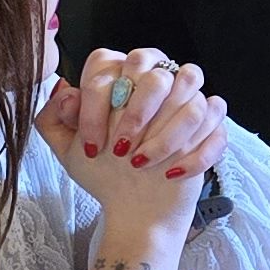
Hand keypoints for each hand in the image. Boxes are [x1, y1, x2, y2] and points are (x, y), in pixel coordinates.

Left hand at [33, 47, 228, 239]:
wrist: (137, 206)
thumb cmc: (104, 171)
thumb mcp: (68, 150)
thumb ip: (54, 119)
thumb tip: (65, 89)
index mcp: (120, 78)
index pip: (108, 63)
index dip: (97, 102)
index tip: (92, 144)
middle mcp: (157, 80)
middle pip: (156, 72)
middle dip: (137, 114)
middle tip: (121, 148)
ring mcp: (189, 100)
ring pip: (191, 96)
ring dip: (166, 135)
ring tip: (144, 164)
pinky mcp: (212, 124)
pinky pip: (214, 122)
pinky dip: (195, 152)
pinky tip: (172, 173)